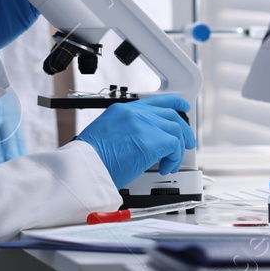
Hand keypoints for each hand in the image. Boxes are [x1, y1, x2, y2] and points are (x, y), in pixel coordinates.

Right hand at [0, 94, 25, 165]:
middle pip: (8, 141)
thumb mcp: (10, 106)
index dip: (20, 153)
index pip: (18, 139)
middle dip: (10, 157)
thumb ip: (11, 124)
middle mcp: (3, 117)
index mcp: (13, 116)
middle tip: (12, 172)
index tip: (22, 166)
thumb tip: (16, 144)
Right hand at [73, 94, 196, 186]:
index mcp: (122, 110)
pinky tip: (165, 168)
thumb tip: (141, 140)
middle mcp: (134, 113)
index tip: (182, 108)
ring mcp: (144, 125)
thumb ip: (125, 130)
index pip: (155, 101)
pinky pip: (174, 146)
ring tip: (172, 162)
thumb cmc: (89, 159)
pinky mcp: (151, 142)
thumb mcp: (105, 134)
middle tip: (186, 143)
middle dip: (183, 130)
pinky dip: (174, 159)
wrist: (83, 169)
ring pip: (175, 130)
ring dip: (178, 149)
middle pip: (170, 115)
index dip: (174, 104)